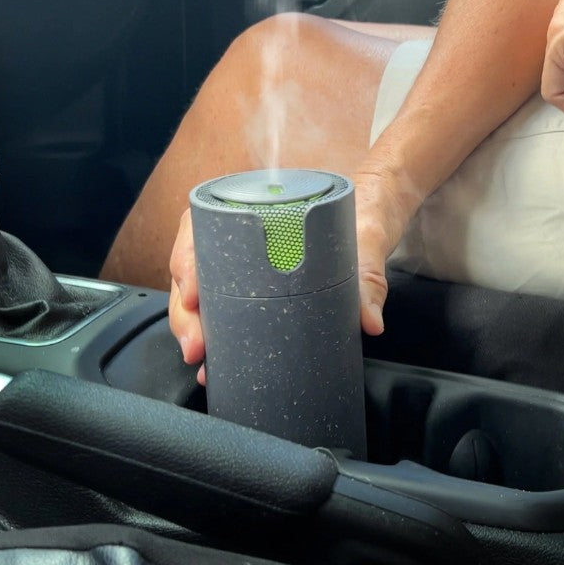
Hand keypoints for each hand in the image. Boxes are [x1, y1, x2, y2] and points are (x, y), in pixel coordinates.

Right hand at [168, 169, 414, 374]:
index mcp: (253, 203)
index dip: (186, 263)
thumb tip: (368, 320)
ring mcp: (245, 259)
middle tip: (196, 346)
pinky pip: (223, 303)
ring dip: (193, 327)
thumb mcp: (366, 237)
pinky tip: (213, 359)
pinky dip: (214, 331)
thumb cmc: (362, 211)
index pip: (199, 227)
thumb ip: (368, 274)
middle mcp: (240, 230)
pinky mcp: (258, 282)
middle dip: (186, 312)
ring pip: (201, 290)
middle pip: (194, 268)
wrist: (377, 210)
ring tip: (201, 361)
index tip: (193, 298)